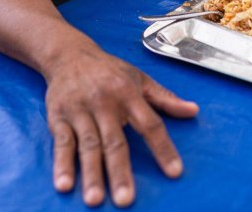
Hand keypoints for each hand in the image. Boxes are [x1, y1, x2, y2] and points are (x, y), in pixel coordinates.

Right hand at [45, 43, 197, 206]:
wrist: (68, 54)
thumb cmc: (109, 70)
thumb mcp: (140, 79)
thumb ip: (165, 98)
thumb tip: (194, 111)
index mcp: (129, 93)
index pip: (150, 124)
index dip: (163, 148)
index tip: (174, 172)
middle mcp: (104, 102)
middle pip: (115, 141)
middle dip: (120, 171)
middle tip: (126, 199)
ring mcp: (80, 110)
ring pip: (88, 145)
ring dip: (91, 173)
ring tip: (95, 199)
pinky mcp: (58, 117)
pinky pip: (61, 143)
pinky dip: (61, 164)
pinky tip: (64, 184)